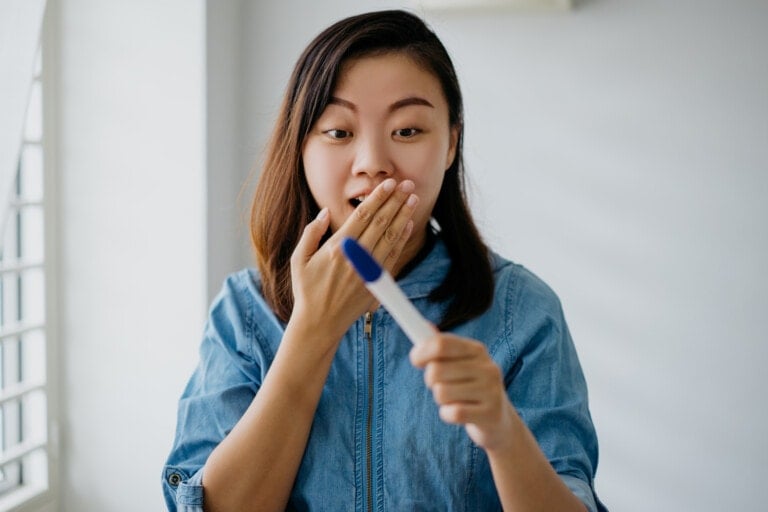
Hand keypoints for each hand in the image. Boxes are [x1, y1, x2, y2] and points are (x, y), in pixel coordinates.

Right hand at [289, 179, 418, 343]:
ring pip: (391, 237)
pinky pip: (393, 257)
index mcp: (338, 248)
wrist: (319, 323)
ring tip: (413, 199)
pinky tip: (408, 226)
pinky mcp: (377, 283)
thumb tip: (324, 212)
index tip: (389, 183)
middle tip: (408, 184)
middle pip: (381, 223)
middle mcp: (356, 258)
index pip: (363, 216)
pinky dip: (402, 240)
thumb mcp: (299, 260)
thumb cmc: (306, 290)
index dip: (378, 197)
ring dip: (403, 217)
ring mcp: (369, 271)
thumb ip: (312, 233)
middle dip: (396, 201)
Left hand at [410, 334, 517, 450]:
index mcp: (477, 350)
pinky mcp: (490, 414)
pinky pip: (452, 412)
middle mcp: (487, 367)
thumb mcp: (460, 364)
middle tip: (439, 385)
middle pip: (436, 369)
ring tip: (454, 400)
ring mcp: (491, 390)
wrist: (499, 421)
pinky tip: (459, 413)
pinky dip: (447, 414)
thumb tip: (424, 326)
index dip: (422, 351)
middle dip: (430, 381)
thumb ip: (442, 347)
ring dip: (440, 400)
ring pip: (441, 392)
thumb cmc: (471, 388)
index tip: (415, 360)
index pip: (442, 344)